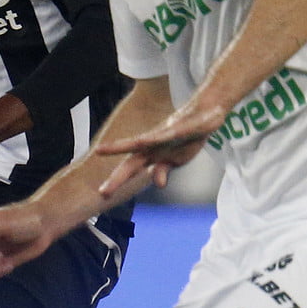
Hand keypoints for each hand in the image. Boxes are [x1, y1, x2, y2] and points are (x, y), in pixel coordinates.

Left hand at [94, 98, 225, 195]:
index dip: (116, 180)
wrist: (205, 113)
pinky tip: (141, 142)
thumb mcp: (176, 159)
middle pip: (131, 163)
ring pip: (138, 144)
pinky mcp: (177, 128)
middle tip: (102, 192)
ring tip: (101, 150)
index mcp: (152, 154)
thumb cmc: (187, 137)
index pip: (130, 169)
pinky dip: (151, 140)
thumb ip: (163, 170)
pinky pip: (164, 135)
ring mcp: (164, 136)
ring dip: (120, 147)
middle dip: (117, 177)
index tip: (102, 194)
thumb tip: (159, 184)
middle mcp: (153, 145)